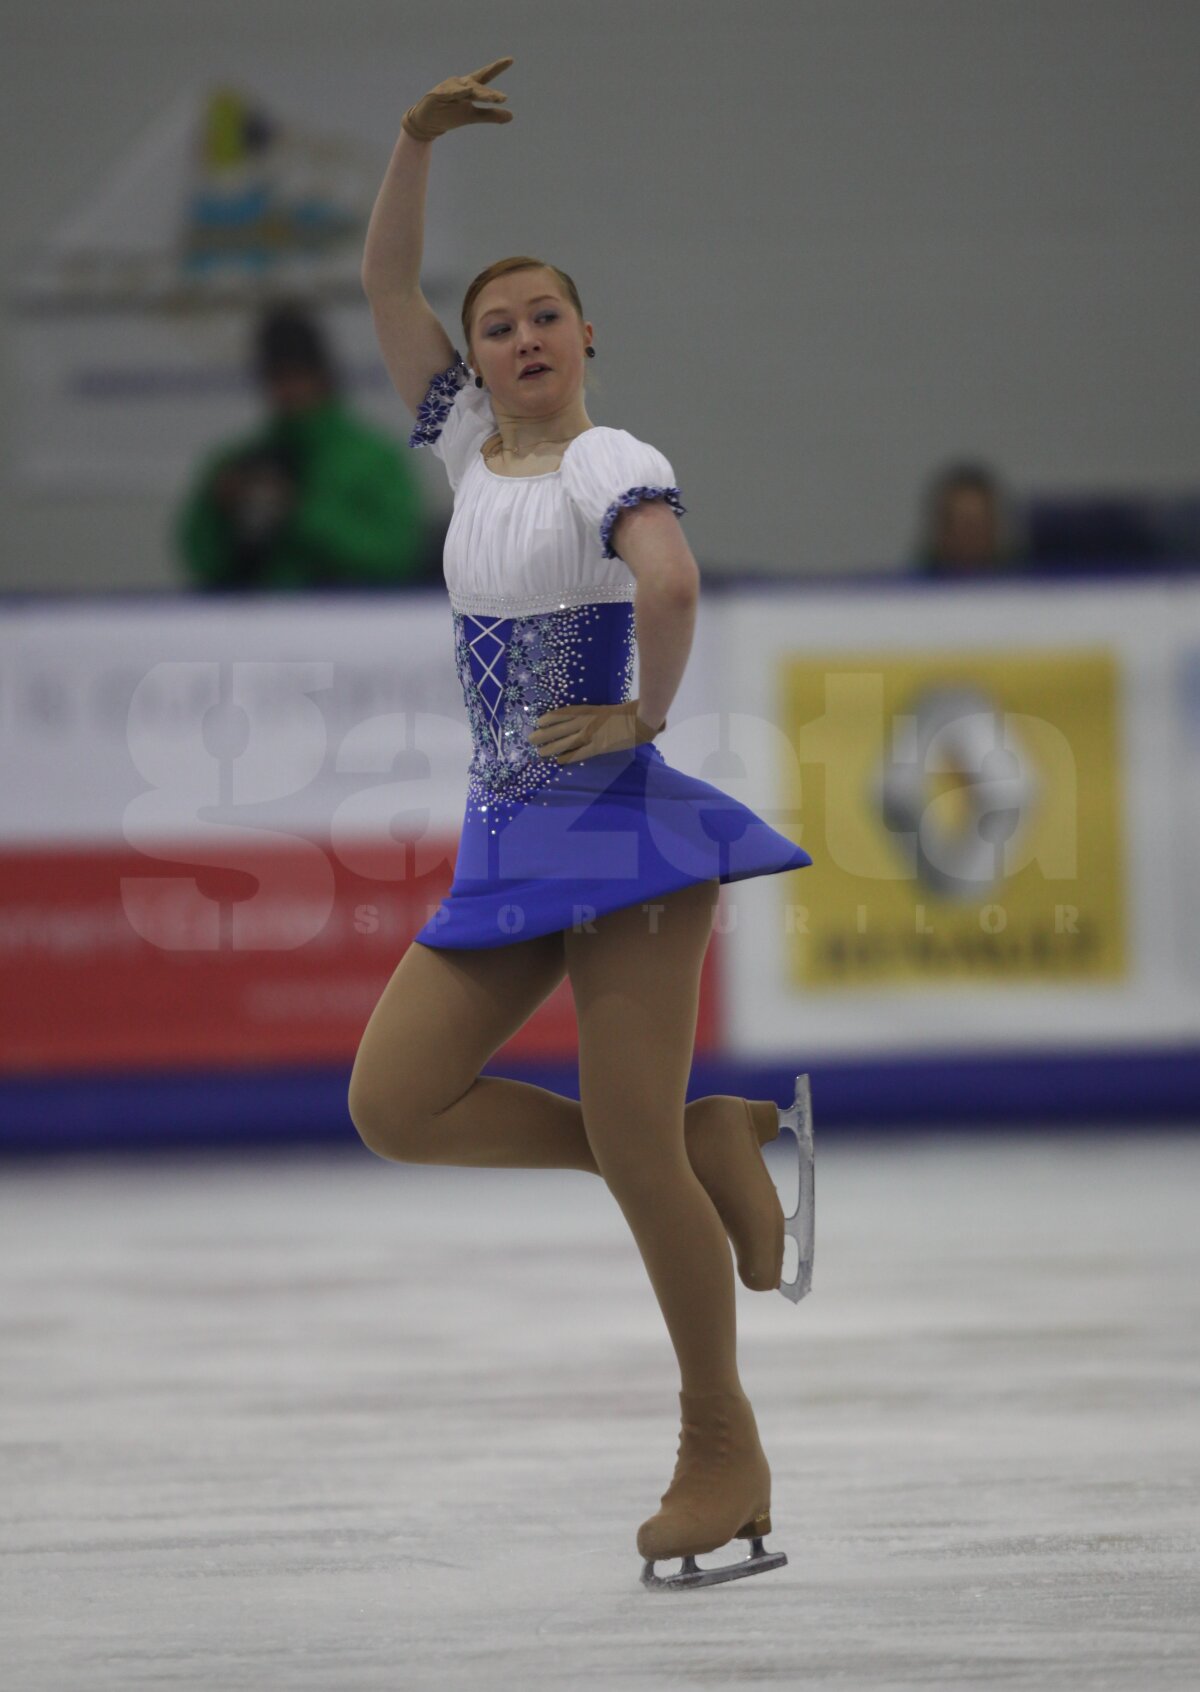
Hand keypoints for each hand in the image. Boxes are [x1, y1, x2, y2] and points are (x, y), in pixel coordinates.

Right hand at [401, 58, 514, 141]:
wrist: (428, 122)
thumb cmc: (451, 115)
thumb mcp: (473, 116)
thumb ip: (491, 115)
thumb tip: (511, 116)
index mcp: (471, 87)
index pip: (486, 76)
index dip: (497, 68)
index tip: (511, 59)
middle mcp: (461, 84)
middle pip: (478, 83)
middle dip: (490, 82)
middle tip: (504, 83)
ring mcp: (449, 88)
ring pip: (466, 89)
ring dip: (478, 93)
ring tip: (490, 97)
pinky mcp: (437, 95)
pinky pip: (448, 93)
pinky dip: (457, 93)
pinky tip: (466, 91)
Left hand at [529, 699, 665, 764]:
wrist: (640, 719)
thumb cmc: (627, 712)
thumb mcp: (606, 709)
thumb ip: (594, 714)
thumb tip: (584, 720)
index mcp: (588, 711)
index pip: (564, 713)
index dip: (550, 718)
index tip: (538, 721)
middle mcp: (586, 722)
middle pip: (560, 728)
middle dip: (544, 734)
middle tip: (530, 739)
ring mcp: (591, 735)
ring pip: (566, 742)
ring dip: (551, 747)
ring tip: (539, 752)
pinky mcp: (598, 747)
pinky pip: (580, 753)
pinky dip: (568, 757)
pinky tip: (558, 761)